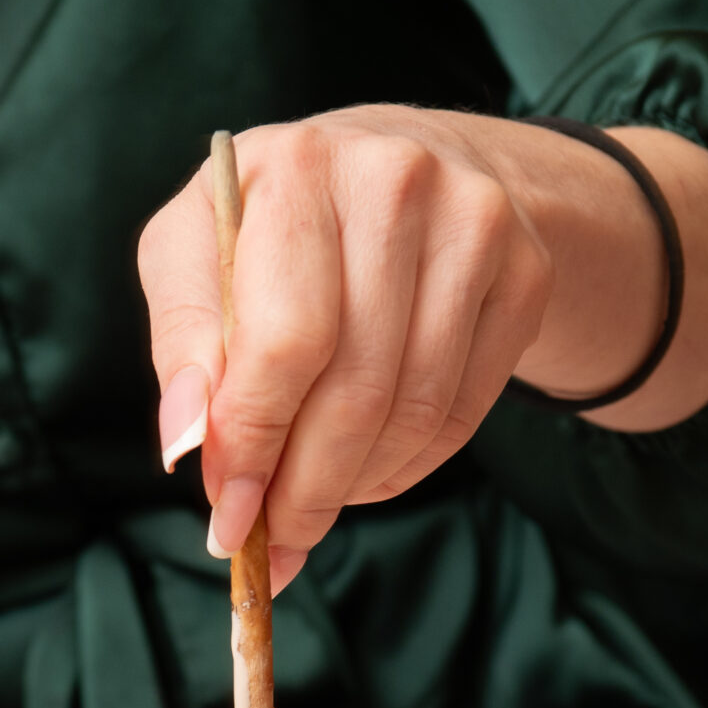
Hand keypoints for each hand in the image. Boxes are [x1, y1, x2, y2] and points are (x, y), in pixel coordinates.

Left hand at [138, 105, 707, 588]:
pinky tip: (364, 472)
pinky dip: (406, 467)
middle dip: (303, 490)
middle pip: (356, 389)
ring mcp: (477, 225)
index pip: (284, 342)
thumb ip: (182, 346)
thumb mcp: (194, 255)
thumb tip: (186, 447)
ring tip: (309, 505)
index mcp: (299, 168)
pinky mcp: (526, 274)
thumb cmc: (272, 226)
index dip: (254, 445)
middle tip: (272, 543)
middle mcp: (397, 182)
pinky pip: (462, 413)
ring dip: (354, 486)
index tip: (227, 520)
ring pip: (415, 412)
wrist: (398, 164)